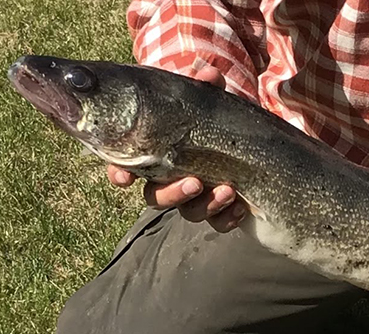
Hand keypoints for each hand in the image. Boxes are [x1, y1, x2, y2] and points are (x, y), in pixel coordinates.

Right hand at [105, 64, 246, 231]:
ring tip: (228, 190)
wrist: (248, 137)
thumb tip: (209, 75)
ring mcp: (194, 198)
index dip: (120, 174)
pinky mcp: (218, 210)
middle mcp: (170, 179)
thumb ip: (205, 89)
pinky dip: (226, 217)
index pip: (125, 167)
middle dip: (173, 194)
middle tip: (195, 182)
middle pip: (156, 198)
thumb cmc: (214, 119)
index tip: (125, 178)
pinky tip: (240, 206)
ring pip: (188, 213)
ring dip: (205, 205)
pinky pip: (217, 223)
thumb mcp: (209, 101)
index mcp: (156, 153)